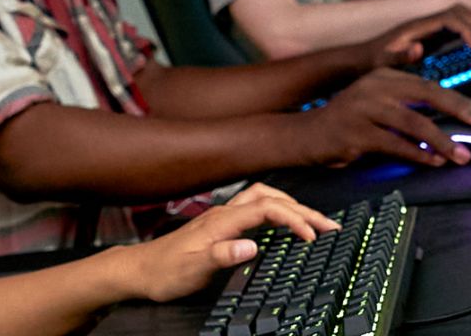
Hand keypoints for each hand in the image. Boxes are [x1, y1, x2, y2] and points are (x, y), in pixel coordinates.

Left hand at [118, 184, 338, 301]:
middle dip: (302, 209)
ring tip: (314, 222)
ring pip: (263, 199)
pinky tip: (284, 224)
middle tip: (329, 225)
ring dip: (291, 206)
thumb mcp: (192, 269)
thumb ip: (221, 256)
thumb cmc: (164, 271)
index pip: (266, 208)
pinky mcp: (221, 226)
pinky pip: (256, 209)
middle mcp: (223, 213)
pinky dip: (277, 211)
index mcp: (220, 221)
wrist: (140, 271)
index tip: (312, 236)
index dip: (293, 218)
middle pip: (270, 198)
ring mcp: (222, 217)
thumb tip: (251, 245)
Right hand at [303, 67, 470, 166]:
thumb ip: (407, 107)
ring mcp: (362, 109)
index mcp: (381, 77)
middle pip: (425, 94)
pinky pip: (395, 144)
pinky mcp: (355, 133)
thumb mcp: (376, 105)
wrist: (305, 135)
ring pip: (413, 123)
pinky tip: (433, 162)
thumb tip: (450, 122)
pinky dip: (418, 155)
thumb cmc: (348, 123)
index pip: (427, 84)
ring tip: (461, 155)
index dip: (457, 100)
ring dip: (442, 141)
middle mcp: (372, 87)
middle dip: (457, 109)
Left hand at [363, 4, 470, 68]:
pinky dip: (470, 31)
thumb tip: (419, 48)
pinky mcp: (430, 34)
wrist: (361, 57)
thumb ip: (399, 56)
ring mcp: (427, 27)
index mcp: (415, 26)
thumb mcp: (383, 62)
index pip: (448, 17)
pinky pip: (455, 26)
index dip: (465, 28)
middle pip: (459, 11)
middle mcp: (423, 22)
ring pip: (459, 15)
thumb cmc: (372, 60)